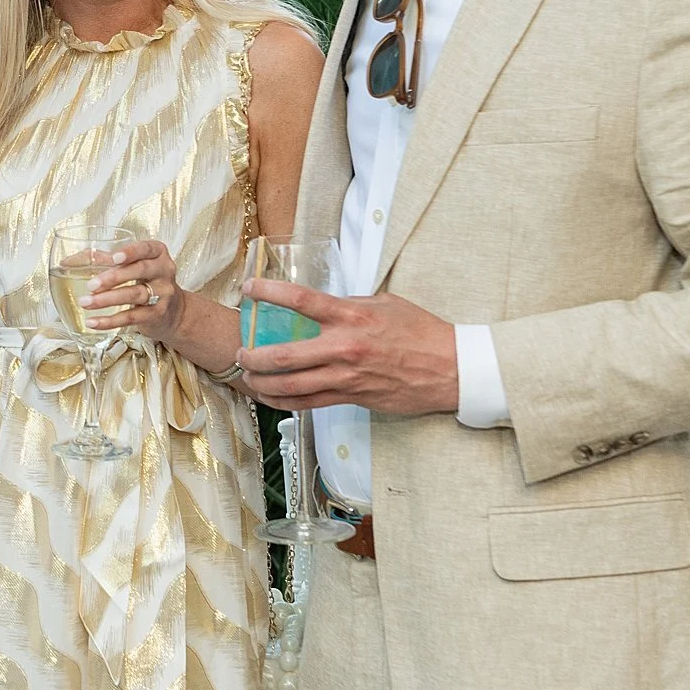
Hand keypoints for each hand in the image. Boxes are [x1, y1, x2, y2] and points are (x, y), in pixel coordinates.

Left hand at [84, 239, 187, 345]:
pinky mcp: (157, 315)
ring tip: (86, 302)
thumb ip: (107, 260)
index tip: (113, 258)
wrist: (173, 312)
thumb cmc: (147, 282)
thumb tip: (72, 260)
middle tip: (91, 285)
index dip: (130, 252)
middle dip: (113, 277)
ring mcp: (163, 294)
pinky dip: (110, 321)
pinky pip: (131, 317)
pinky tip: (93, 322)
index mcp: (157, 254)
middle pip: (140, 271)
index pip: (146, 249)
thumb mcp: (134, 266)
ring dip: (107, 299)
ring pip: (135, 295)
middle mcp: (164, 272)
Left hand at [234, 282, 458, 415]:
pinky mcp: (352, 397)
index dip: (268, 292)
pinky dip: (285, 400)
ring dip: (263, 382)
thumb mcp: (384, 303)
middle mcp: (344, 347)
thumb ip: (349, 304)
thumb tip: (323, 304)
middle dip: (254, 354)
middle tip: (240, 350)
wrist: (449, 368)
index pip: (300, 300)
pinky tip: (271, 396)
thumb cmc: (419, 331)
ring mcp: (346, 376)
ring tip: (248, 375)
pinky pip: (310, 402)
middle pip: (284, 354)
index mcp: (351, 316)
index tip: (249, 287)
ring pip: (292, 385)